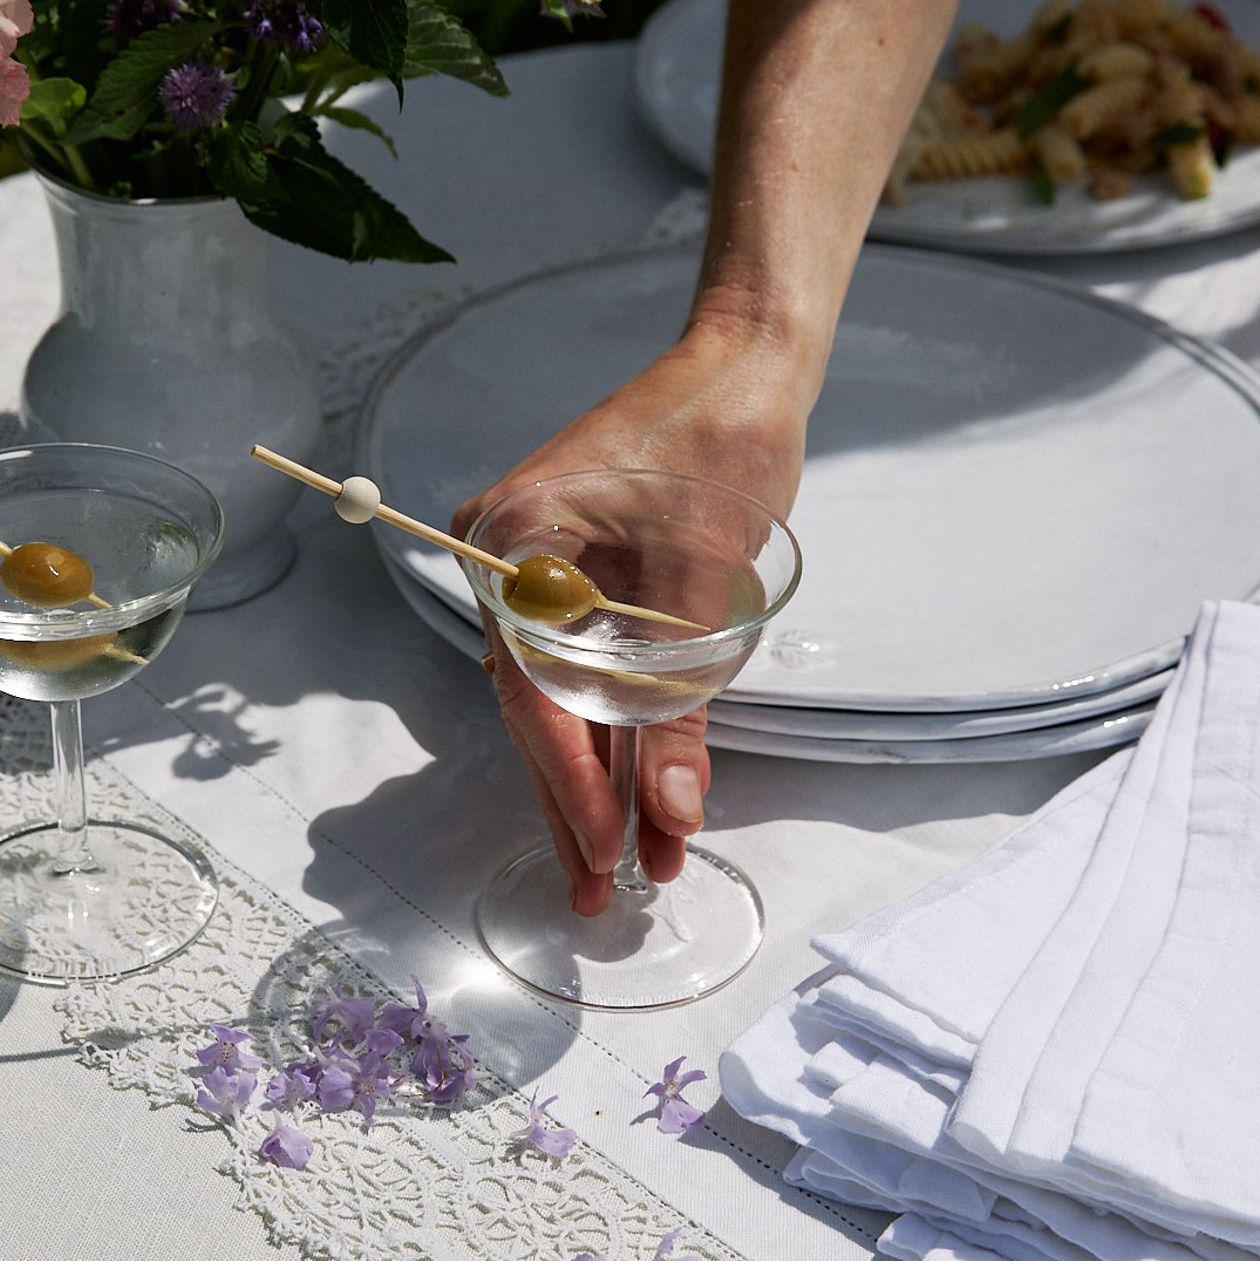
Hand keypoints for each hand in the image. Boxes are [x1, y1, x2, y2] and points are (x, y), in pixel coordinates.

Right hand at [453, 312, 806, 915]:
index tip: (605, 851)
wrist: (747, 365)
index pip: (531, 691)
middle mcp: (512, 562)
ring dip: (604, 778)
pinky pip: (595, 669)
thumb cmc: (718, 443)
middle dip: (576, 802)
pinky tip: (646, 798)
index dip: (568, 782)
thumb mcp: (703, 581)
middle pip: (539, 707)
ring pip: (569, 698)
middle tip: (598, 895)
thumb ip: (680, 703)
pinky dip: (623, 729)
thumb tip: (671, 814)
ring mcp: (545, 571)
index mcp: (514, 544)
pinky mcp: (585, 579)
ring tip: (630, 870)